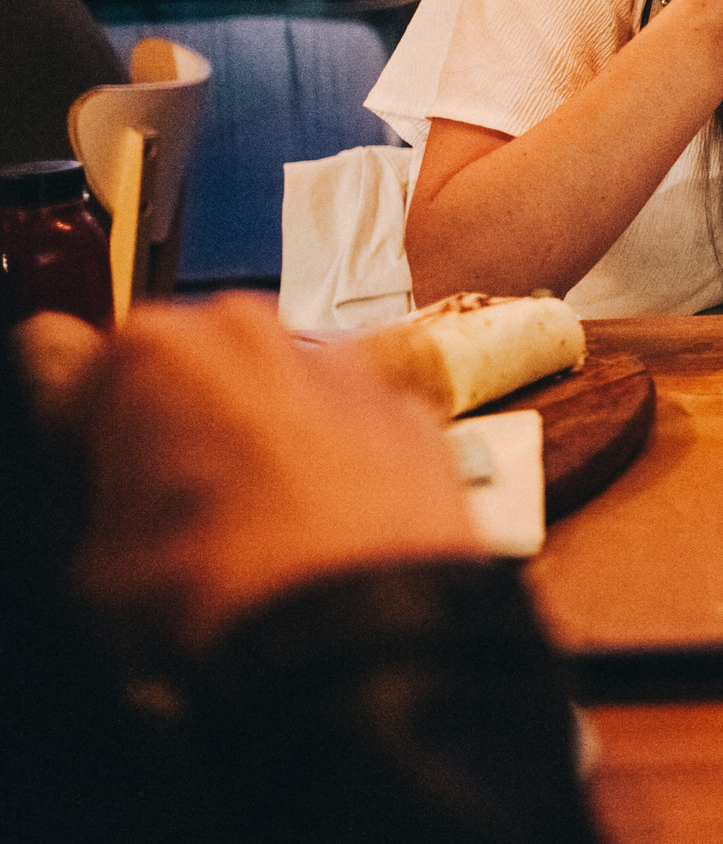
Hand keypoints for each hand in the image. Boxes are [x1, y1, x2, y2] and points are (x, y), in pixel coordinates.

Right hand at [19, 296, 478, 660]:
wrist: (364, 635)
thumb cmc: (219, 599)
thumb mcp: (91, 566)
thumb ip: (90, 500)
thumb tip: (106, 501)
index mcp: (146, 354)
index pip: (62, 365)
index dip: (73, 435)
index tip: (88, 477)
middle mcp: (248, 336)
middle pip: (180, 371)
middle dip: (172, 427)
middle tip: (168, 512)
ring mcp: (341, 366)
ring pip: (270, 392)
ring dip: (258, 440)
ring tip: (256, 532)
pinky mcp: (411, 411)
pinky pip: (350, 426)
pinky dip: (336, 465)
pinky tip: (325, 533)